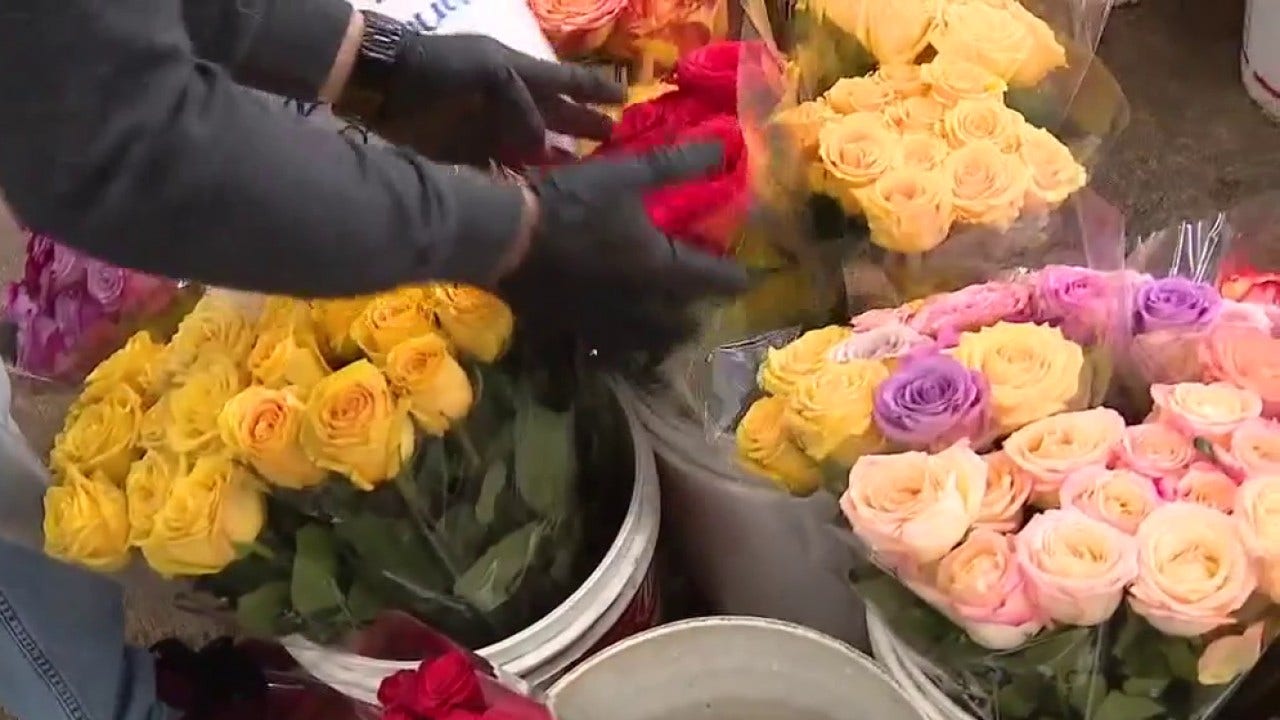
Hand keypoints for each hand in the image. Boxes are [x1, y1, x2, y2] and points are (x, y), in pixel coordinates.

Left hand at [371, 33, 623, 164]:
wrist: (382, 85)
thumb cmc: (438, 68)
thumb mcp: (490, 70)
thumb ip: (522, 100)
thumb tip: (544, 140)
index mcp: (516, 71)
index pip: (566, 80)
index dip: (595, 89)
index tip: (626, 98)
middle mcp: (507, 100)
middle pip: (553, 113)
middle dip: (581, 123)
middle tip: (612, 136)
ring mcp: (488, 127)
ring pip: (531, 144)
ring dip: (555, 154)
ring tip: (583, 166)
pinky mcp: (467, 153)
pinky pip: (502, 168)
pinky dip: (520, 179)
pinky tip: (538, 192)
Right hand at [498, 142, 749, 360]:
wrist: (506, 237)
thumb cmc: (571, 201)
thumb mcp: (627, 175)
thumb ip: (678, 164)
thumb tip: (725, 148)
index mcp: (661, 267)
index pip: (713, 278)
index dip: (735, 277)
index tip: (748, 278)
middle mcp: (642, 305)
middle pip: (684, 320)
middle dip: (699, 311)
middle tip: (704, 300)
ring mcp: (608, 323)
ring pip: (650, 340)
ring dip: (667, 332)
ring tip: (671, 323)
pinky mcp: (577, 329)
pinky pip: (613, 345)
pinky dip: (627, 340)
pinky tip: (621, 331)